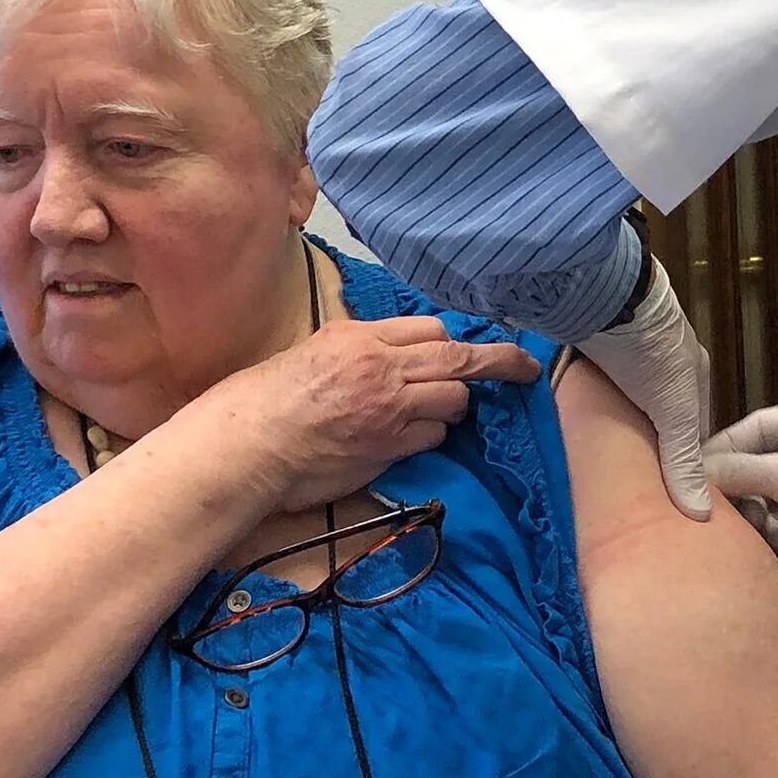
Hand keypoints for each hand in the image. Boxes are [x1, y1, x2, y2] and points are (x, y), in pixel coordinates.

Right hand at [201, 315, 539, 509]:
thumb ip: (361, 346)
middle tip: (526, 368)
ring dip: (454, 405)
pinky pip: (433, 435)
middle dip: (500, 361)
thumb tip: (397, 350)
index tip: (466, 349)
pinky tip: (407, 437)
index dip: (452, 340)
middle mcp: (382, 367)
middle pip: (459, 357)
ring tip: (431, 410)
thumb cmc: (268, 398)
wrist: (250, 445)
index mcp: (361, 337)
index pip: (430, 329)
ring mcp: (389, 409)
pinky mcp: (389, 447)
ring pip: (454, 399)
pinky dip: (430, 434)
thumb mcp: (315, 350)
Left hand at [575, 257, 713, 517]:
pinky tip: (587, 415)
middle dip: (651, 439)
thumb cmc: (650, 353)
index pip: (695, 427)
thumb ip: (682, 461)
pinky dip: (601, 396)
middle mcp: (671, 357)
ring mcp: (636, 346)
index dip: (682, 458)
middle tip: (634, 475)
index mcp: (696, 373)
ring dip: (623, 417)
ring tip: (609, 451)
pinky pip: (606, 377)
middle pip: (663, 410)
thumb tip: (700, 515)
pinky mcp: (603, 337)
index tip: (667, 488)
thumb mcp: (673, 412)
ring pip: (633, 394)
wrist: (605, 294)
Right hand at [703, 402, 777, 569]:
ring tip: (757, 531)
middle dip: (739, 489)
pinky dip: (774, 529)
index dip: (720, 451)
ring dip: (755, 513)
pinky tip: (777, 544)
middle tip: (723, 513)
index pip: (751, 427)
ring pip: (766, 493)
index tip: (693, 478)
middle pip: (756, 462)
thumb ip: (739, 470)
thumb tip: (691, 470)